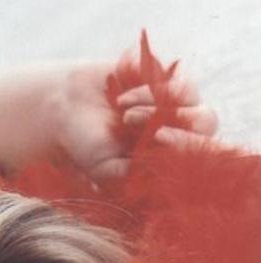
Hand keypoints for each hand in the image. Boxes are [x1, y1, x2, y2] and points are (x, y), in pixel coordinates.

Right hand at [54, 49, 220, 182]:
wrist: (64, 105)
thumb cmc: (83, 142)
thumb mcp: (104, 168)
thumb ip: (132, 174)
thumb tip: (161, 174)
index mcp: (165, 154)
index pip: (198, 154)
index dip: (190, 149)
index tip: (160, 144)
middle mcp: (176, 127)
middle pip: (206, 124)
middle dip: (180, 130)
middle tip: (154, 134)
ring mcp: (175, 102)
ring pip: (192, 102)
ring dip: (157, 110)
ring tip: (125, 115)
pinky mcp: (166, 78)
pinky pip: (175, 82)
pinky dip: (149, 92)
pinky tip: (123, 100)